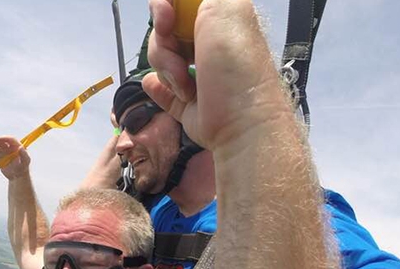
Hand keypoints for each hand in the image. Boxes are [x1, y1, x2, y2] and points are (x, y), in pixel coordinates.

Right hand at [0, 137, 30, 179]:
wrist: (17, 175)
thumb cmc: (23, 168)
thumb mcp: (26, 162)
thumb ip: (24, 155)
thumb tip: (20, 148)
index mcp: (15, 145)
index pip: (9, 139)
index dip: (3, 138)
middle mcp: (7, 146)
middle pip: (0, 141)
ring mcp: (1, 150)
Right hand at [144, 0, 288, 151]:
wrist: (240, 125)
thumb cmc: (236, 66)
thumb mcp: (225, 9)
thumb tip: (177, 2)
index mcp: (219, 18)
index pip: (181, 5)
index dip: (166, 8)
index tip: (165, 17)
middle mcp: (207, 42)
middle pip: (164, 29)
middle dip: (165, 42)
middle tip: (180, 56)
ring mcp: (195, 71)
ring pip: (158, 58)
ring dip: (167, 70)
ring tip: (187, 86)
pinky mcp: (185, 99)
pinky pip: (158, 86)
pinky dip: (158, 87)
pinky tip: (172, 90)